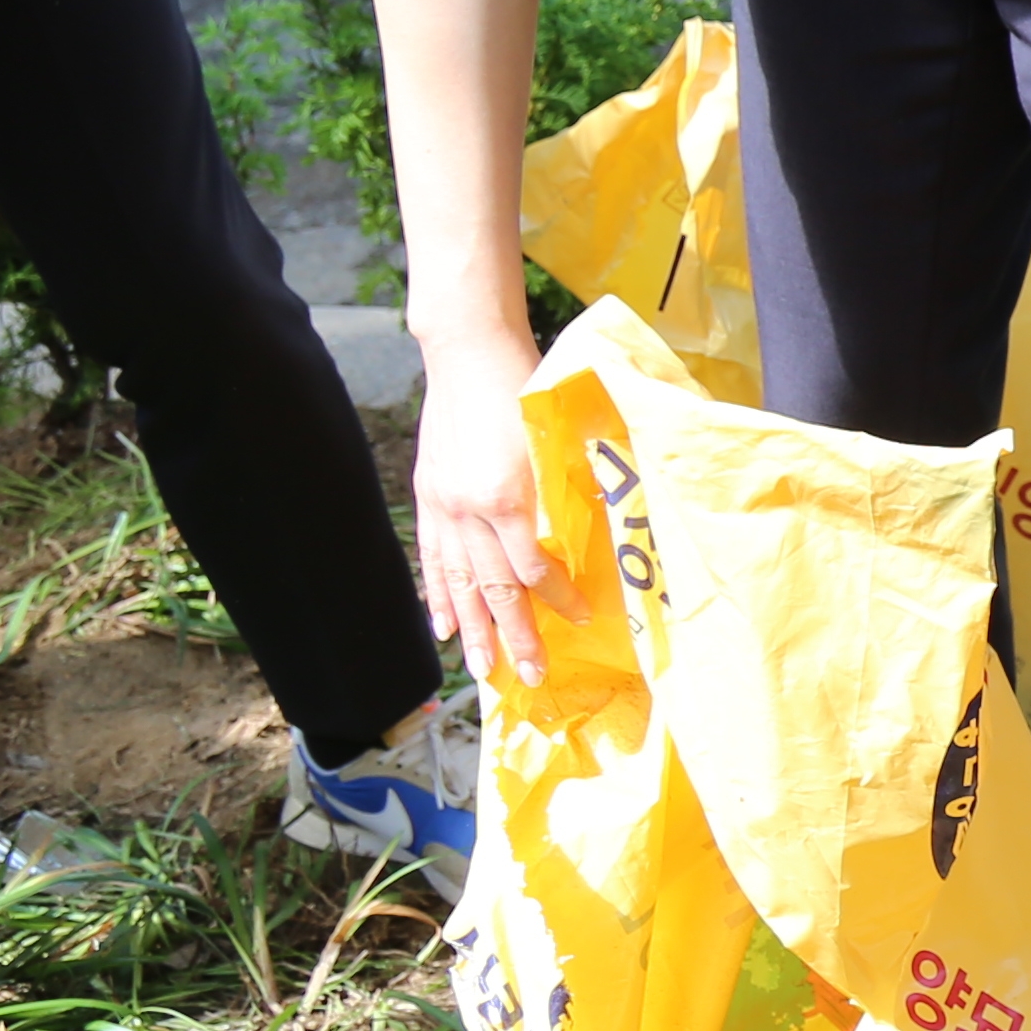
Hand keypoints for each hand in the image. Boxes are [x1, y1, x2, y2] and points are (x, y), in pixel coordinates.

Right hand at [410, 348, 570, 686]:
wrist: (468, 353)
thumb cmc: (523, 388)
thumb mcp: (555, 437)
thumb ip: (569, 488)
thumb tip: (601, 529)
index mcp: (506, 494)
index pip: (534, 567)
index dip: (558, 598)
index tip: (581, 619)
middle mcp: (468, 509)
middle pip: (494, 588)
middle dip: (513, 636)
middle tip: (529, 677)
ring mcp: (443, 506)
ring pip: (459, 583)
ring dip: (472, 630)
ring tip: (482, 670)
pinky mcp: (429, 497)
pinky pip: (433, 559)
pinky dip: (437, 596)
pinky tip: (441, 626)